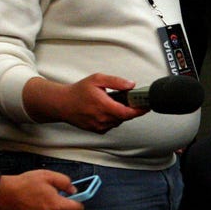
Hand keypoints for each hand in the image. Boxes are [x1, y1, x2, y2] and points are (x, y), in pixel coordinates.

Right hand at [0, 170, 83, 209]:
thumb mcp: (49, 176)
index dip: (78, 202)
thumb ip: (65, 183)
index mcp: (57, 206)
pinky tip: (38, 209)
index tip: (75, 199)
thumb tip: (73, 190)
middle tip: (57, 197)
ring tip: (44, 202)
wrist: (6, 195)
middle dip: (66, 207)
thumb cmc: (25, 184)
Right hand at [22, 73, 147, 132]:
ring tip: (114, 103)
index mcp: (104, 106)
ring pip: (118, 121)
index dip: (140, 110)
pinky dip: (113, 118)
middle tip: (131, 99)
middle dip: (130, 109)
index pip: (127, 113)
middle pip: (125, 117)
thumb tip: (131, 85)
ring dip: (121, 113)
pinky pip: (111, 125)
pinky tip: (107, 110)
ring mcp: (99, 126)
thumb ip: (116, 82)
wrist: (62, 103)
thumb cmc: (79, 91)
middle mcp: (102, 119)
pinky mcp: (97, 130)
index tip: (147, 106)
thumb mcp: (97, 79)